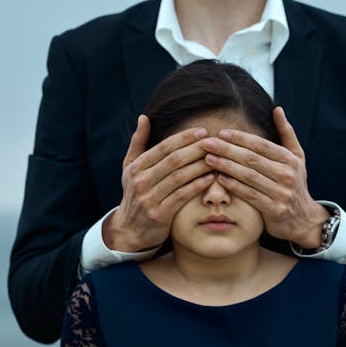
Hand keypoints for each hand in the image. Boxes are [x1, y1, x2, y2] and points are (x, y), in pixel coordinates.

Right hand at [103, 115, 215, 251]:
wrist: (129, 229)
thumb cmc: (135, 194)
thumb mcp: (130, 168)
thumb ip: (138, 142)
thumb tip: (144, 117)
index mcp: (136, 167)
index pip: (163, 147)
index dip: (184, 138)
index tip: (202, 131)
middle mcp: (141, 181)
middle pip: (173, 160)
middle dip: (196, 149)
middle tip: (214, 143)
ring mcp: (150, 199)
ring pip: (179, 177)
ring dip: (200, 166)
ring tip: (216, 159)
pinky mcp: (159, 215)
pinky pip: (182, 196)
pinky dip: (197, 186)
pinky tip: (210, 179)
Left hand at [200, 107, 328, 247]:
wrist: (304, 220)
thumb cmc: (295, 184)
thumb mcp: (297, 158)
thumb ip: (287, 134)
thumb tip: (277, 109)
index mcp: (290, 159)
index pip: (261, 145)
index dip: (240, 138)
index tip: (221, 133)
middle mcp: (287, 175)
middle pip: (252, 159)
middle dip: (227, 150)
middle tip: (207, 143)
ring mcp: (282, 193)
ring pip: (248, 176)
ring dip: (226, 166)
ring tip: (208, 159)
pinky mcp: (275, 210)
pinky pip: (250, 195)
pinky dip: (234, 186)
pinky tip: (219, 179)